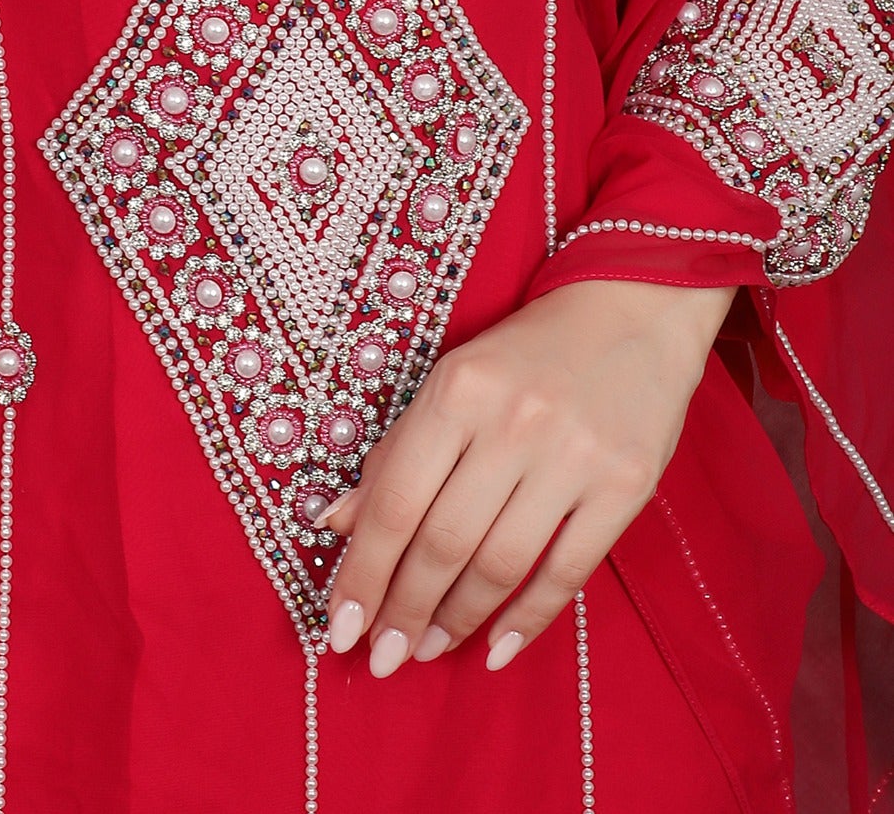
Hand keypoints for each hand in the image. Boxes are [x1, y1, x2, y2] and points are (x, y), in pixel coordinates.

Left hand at [321, 279, 734, 676]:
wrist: (633, 309)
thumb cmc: (526, 351)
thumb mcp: (450, 379)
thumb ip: (395, 452)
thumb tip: (335, 523)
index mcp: (457, 389)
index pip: (396, 501)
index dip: (363, 572)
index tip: (339, 627)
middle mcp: (512, 422)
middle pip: (443, 541)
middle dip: (404, 610)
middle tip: (381, 657)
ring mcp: (573, 456)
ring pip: (500, 564)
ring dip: (456, 620)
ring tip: (428, 649)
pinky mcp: (624, 486)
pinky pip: (566, 572)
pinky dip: (527, 620)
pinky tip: (494, 648)